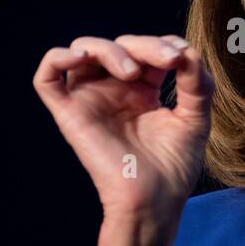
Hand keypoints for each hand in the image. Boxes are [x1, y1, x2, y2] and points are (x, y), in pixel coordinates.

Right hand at [32, 34, 214, 227]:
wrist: (155, 202)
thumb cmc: (174, 167)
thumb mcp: (195, 117)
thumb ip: (196, 81)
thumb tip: (186, 49)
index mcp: (142, 89)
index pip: (146, 48)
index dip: (163, 44)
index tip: (182, 59)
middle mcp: (114, 90)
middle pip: (118, 45)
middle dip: (145, 46)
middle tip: (169, 61)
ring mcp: (90, 99)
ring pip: (83, 49)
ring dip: (109, 49)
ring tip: (133, 71)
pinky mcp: (69, 114)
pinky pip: (48, 77)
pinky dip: (58, 57)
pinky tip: (81, 58)